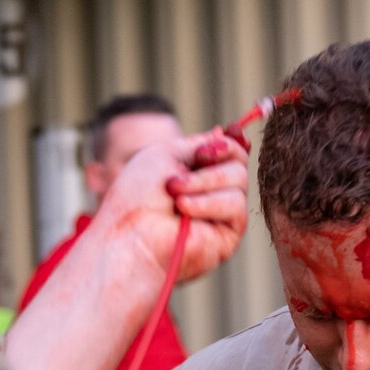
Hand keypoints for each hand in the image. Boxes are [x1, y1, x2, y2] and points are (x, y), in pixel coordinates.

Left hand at [94, 129, 248, 284]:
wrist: (130, 235)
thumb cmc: (138, 195)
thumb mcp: (167, 153)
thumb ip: (203, 143)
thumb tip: (233, 135)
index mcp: (198, 171)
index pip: (231, 150)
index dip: (229, 143)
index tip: (215, 141)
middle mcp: (213, 191)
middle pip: (239, 162)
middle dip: (212, 160)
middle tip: (178, 175)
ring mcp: (222, 214)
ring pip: (239, 180)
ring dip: (203, 182)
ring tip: (173, 194)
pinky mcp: (228, 235)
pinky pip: (236, 205)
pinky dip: (209, 202)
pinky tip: (184, 210)